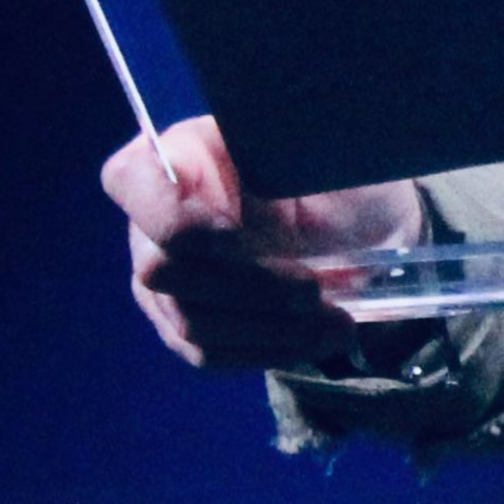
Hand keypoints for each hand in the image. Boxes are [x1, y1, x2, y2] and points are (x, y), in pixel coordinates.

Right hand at [101, 116, 425, 372]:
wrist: (372, 234)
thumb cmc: (345, 181)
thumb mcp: (328, 151)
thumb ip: (286, 150)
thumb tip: (274, 150)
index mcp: (184, 155)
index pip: (131, 180)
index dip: (172, 216)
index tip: (236, 236)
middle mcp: (156, 219)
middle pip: (163, 268)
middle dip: (248, 286)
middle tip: (313, 291)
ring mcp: (165, 277)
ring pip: (190, 320)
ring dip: (269, 327)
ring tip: (335, 324)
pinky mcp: (186, 324)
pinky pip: (209, 353)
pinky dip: (269, 350)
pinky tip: (317, 339)